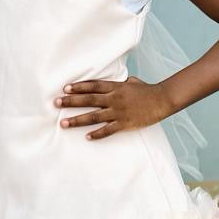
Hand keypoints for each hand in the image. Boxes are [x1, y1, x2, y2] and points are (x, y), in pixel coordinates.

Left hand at [54, 76, 174, 139]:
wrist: (162, 100)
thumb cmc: (146, 90)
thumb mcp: (132, 82)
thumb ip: (119, 83)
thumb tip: (115, 81)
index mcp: (115, 87)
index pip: (93, 85)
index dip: (78, 87)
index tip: (65, 89)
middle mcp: (114, 99)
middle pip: (88, 99)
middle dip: (71, 101)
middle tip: (56, 103)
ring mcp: (118, 112)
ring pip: (94, 116)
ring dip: (77, 120)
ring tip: (63, 123)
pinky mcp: (125, 123)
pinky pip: (108, 130)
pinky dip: (97, 134)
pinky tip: (86, 137)